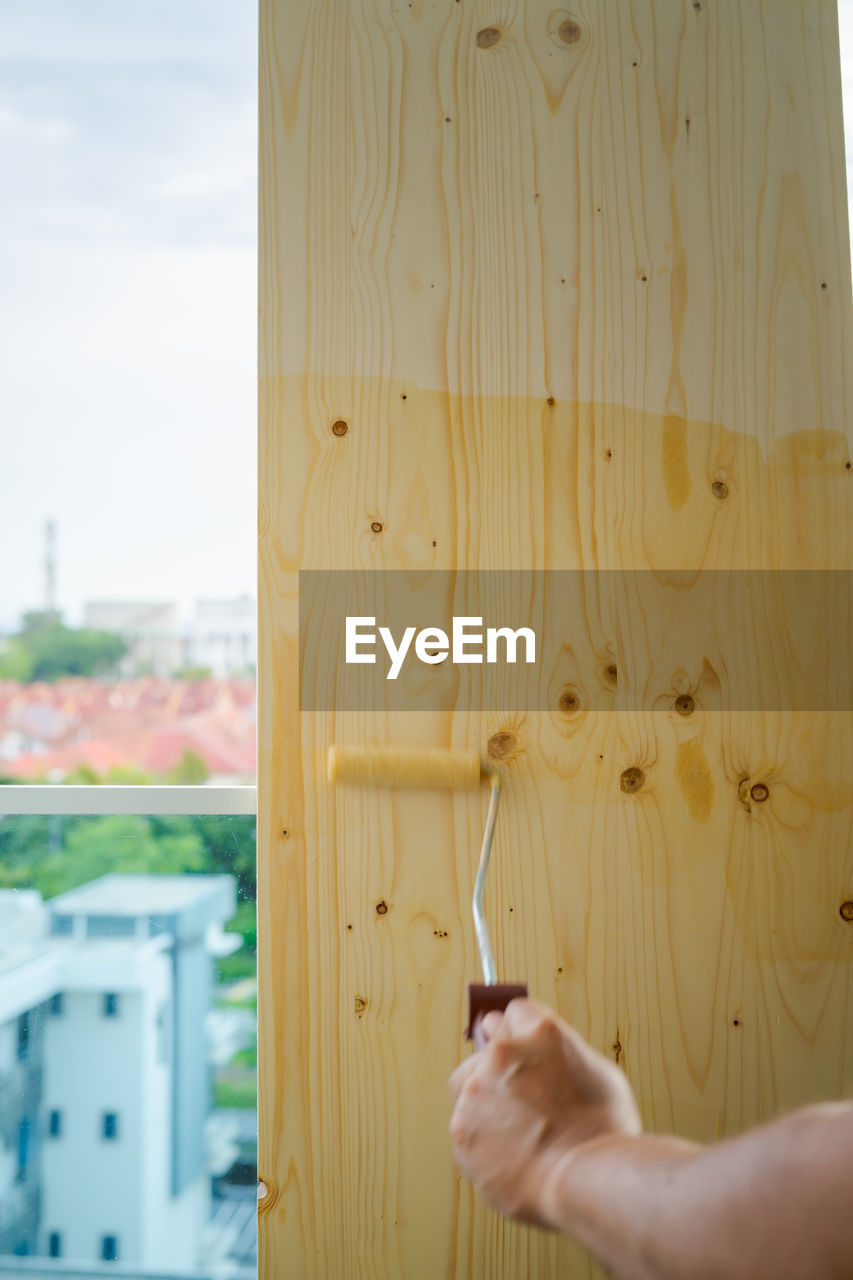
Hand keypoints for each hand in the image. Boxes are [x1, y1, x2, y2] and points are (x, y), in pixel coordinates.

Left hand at [448, 998, 641, 1226]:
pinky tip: (509, 1152)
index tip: (518, 1047)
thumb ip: (562, 1057)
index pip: (516, 1012)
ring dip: (486, 1102)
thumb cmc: (603, 1131)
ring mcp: (477, 1090)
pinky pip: (465, 1126)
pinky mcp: (461, 1127)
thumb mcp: (598, 1073)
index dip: (519, 1033)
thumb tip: (547, 1061)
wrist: (586, 1179)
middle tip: (519, 1096)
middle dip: (499, 1068)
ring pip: (468, 1086)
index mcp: (541, 1032)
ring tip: (518, 1132)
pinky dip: (481, 1138)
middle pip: (487, 1047)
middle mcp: (502, 1053)